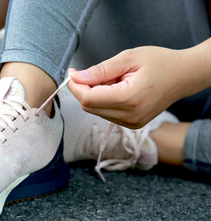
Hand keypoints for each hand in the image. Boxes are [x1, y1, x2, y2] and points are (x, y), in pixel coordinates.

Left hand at [68, 46, 191, 127]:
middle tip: (93, 73)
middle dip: (84, 90)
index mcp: (129, 99)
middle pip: (89, 107)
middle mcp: (130, 116)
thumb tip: (75, 77)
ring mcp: (132, 123)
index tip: (73, 73)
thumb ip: (99, 70)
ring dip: (95, 95)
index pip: (88, 99)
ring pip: (95, 111)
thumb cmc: (159, 62)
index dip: (75, 86)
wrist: (183, 76)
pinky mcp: (132, 125)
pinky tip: (116, 89)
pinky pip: (106, 114)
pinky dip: (104, 101)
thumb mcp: (128, 58)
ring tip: (113, 80)